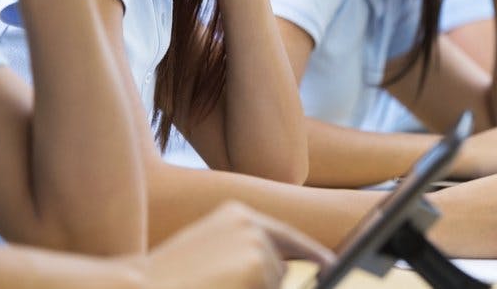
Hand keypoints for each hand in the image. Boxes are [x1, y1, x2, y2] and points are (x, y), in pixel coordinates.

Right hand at [131, 201, 333, 288]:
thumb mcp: (207, 255)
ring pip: (275, 285)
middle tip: (219, 284)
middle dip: (264, 287)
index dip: (313, 255)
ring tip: (212, 287)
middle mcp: (252, 223)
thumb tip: (277, 270)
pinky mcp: (259, 267)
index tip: (330, 265)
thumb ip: (242, 256)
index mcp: (237, 215)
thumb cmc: (166, 280)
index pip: (288, 237)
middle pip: (281, 270)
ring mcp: (257, 244)